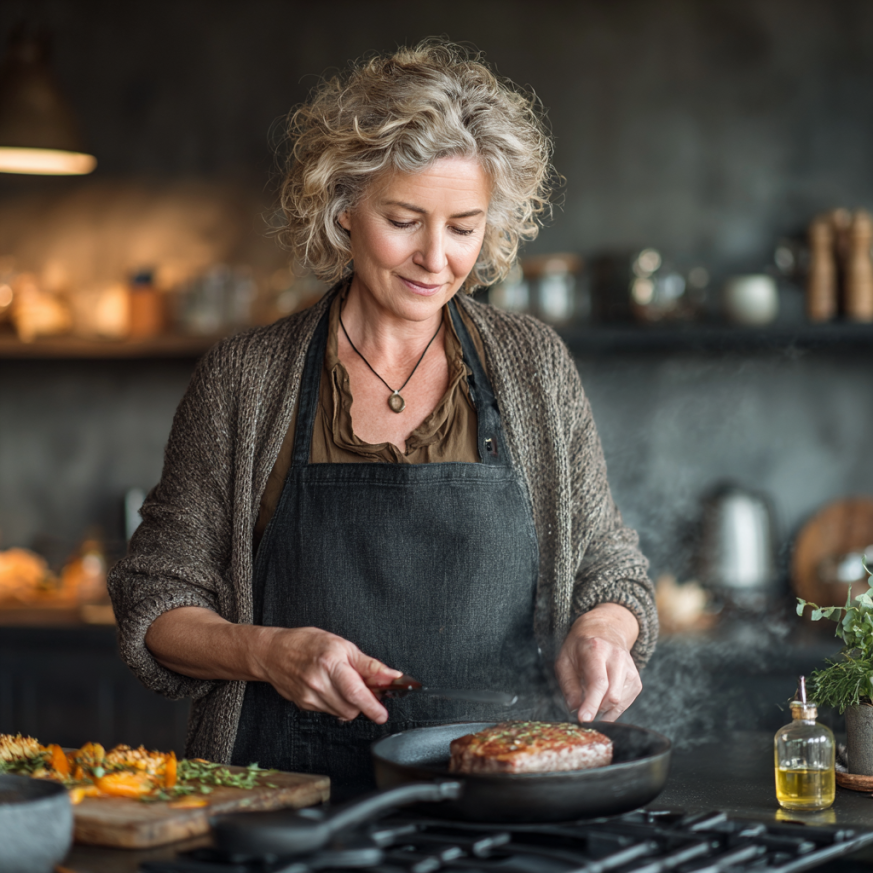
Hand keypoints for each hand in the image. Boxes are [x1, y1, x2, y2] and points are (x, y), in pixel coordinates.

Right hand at [255, 626, 401, 723]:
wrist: (273, 653)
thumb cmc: (307, 644)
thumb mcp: (343, 645)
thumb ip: (369, 665)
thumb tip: (392, 676)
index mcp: (331, 664)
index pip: (355, 692)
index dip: (372, 706)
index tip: (382, 714)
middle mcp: (319, 683)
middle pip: (351, 708)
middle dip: (363, 702)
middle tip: (365, 688)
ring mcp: (310, 697)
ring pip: (342, 713)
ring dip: (350, 704)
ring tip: (344, 684)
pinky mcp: (305, 706)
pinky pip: (330, 712)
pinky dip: (336, 704)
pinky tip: (330, 688)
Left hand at [554, 604, 641, 722]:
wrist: (604, 630)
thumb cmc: (580, 646)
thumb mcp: (565, 659)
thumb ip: (568, 684)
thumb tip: (574, 708)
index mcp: (597, 649)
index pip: (598, 682)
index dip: (591, 703)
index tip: (584, 719)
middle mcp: (618, 658)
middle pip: (612, 695)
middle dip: (595, 708)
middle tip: (582, 707)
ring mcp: (630, 669)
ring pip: (619, 702)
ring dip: (602, 708)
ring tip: (591, 696)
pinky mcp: (636, 681)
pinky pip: (625, 704)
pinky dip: (611, 708)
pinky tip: (601, 698)